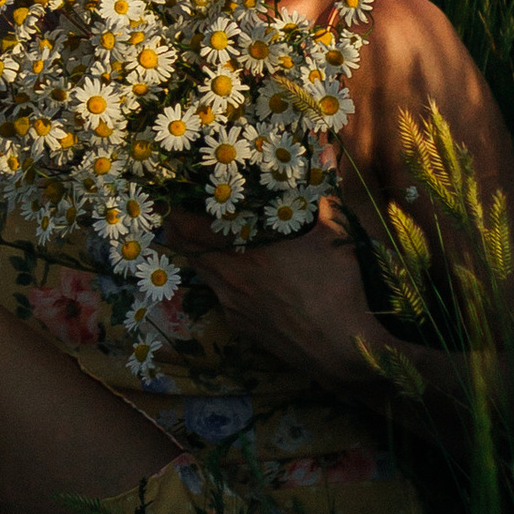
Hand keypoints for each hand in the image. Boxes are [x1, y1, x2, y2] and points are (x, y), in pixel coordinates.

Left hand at [165, 201, 395, 387]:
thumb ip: (325, 202)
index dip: (177, 218)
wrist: (344, 350)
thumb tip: (328, 163)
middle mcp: (229, 286)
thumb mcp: (335, 238)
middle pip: (193, 258)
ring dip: (208, 262)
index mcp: (242, 259)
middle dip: (186, 238)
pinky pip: (226, 301)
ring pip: (210, 280)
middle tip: (183, 221)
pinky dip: (227, 286)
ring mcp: (235, 312)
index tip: (170, 205)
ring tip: (216, 246)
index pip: (192, 235)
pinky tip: (247, 281)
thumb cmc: (336, 290)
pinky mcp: (246, 331)